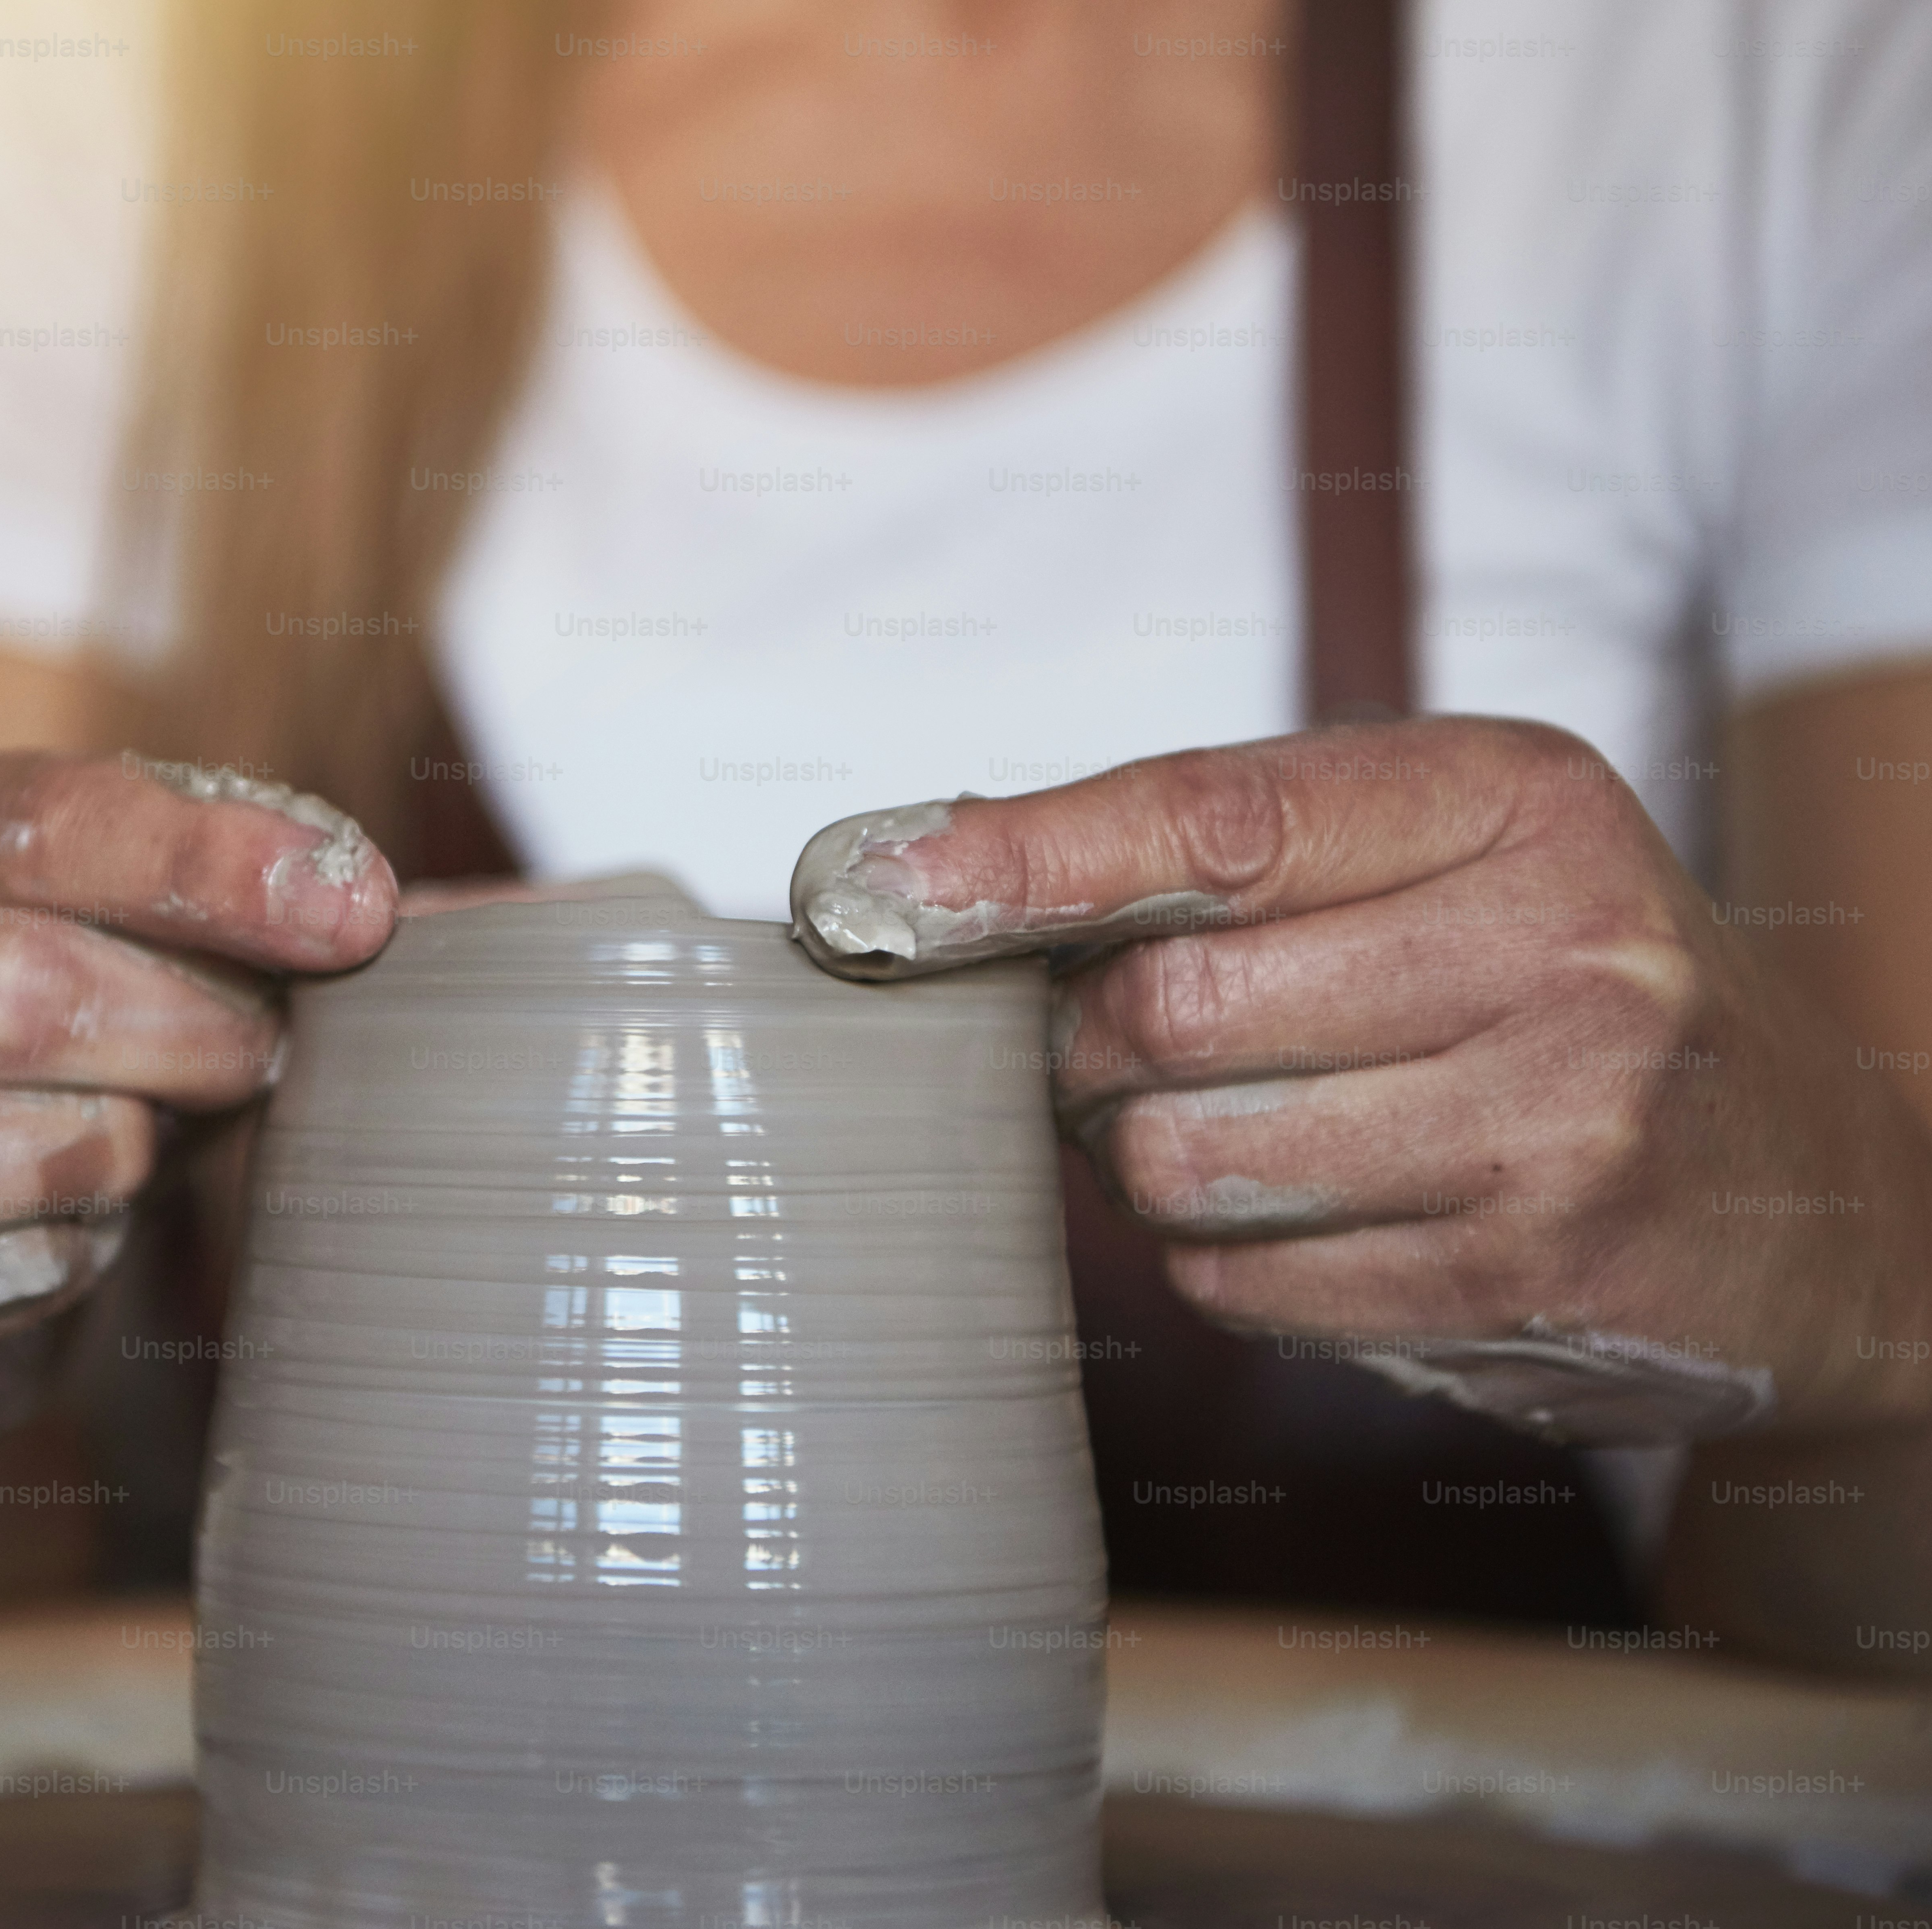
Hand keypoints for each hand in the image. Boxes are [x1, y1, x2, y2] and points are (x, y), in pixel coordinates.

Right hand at [0, 751, 394, 1421]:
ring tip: (144, 1141)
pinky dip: (57, 1259)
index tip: (355, 912)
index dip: (213, 864)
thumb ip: (234, 898)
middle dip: (180, 1025)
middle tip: (257, 1050)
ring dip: (107, 1148)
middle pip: (6, 984)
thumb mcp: (138, 936)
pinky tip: (84, 1235)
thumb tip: (389, 904)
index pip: (46, 820)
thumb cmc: (64, 1045)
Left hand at [792, 717, 1931, 1440]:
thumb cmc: (1565, 989)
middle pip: (1167, 1008)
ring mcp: (1557, 1119)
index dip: (1027, 857)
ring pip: (1189, 1160)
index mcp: (1515, 799)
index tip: (891, 883)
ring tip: (1232, 1135)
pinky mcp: (1532, 1272)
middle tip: (1115, 1056)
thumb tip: (955, 872)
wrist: (1805, 1183)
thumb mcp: (1452, 858)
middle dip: (1089, 1049)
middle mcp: (1557, 945)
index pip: (1215, 818)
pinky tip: (1312, 1222)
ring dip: (1152, 1163)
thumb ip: (1233, 852)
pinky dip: (1228, 1262)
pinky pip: (1247, 1282)